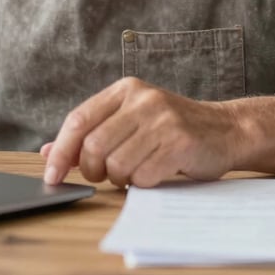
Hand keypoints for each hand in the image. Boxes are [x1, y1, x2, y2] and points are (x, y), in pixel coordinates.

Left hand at [42, 77, 238, 187]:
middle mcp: (142, 99)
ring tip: (133, 173)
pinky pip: (142, 176)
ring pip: (116, 163)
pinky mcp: (179, 142)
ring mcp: (162, 119)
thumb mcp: (131, 121)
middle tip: (104, 176)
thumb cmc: (171, 130)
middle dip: (92, 171)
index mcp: (125, 90)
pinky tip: (153, 174)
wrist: (226, 129)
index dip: (60, 151)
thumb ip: (92, 133)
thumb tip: (48, 153)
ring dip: (119, 179)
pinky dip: (142, 184)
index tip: (51, 176)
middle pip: (93, 146)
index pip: (78, 120)